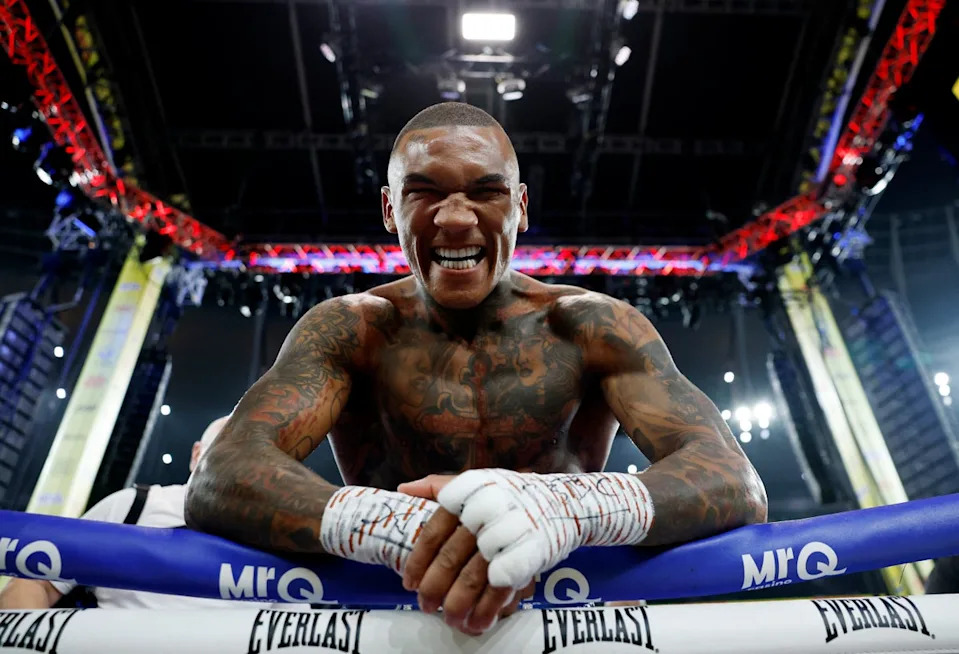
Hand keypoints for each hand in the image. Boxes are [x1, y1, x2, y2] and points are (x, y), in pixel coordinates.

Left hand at [398, 475, 532, 633]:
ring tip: (450, 620)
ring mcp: (505, 538)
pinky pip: (499, 590)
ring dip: (457, 606)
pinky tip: (477, 623)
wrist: (561, 502)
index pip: (433, 534)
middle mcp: (483, 516)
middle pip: (449, 560)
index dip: (417, 562)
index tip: (409, 583)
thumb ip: (438, 486)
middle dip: (433, 589)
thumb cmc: (511, 495)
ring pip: (472, 579)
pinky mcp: (525, 558)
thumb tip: (404, 489)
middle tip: (426, 606)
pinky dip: (486, 611)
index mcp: (466, 497)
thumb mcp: (476, 482)